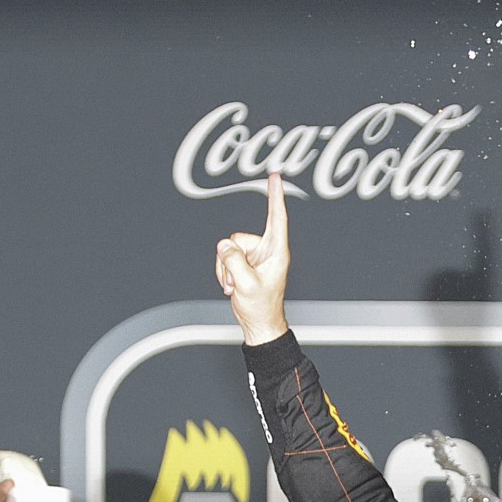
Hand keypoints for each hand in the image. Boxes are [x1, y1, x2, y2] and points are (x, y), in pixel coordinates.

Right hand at [215, 173, 290, 345]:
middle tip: (236, 281)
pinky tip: (232, 285)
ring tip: (235, 285)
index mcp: (277, 252)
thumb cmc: (261, 307)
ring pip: (228, 248)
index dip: (275, 196)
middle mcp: (267, 251)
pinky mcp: (245, 262)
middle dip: (229, 259)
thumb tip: (224, 245)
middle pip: (238, 238)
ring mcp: (255, 256)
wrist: (259, 323)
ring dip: (226, 268)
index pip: (277, 218)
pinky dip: (224, 272)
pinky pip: (225, 257)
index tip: (276, 177)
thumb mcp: (245, 284)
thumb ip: (233, 261)